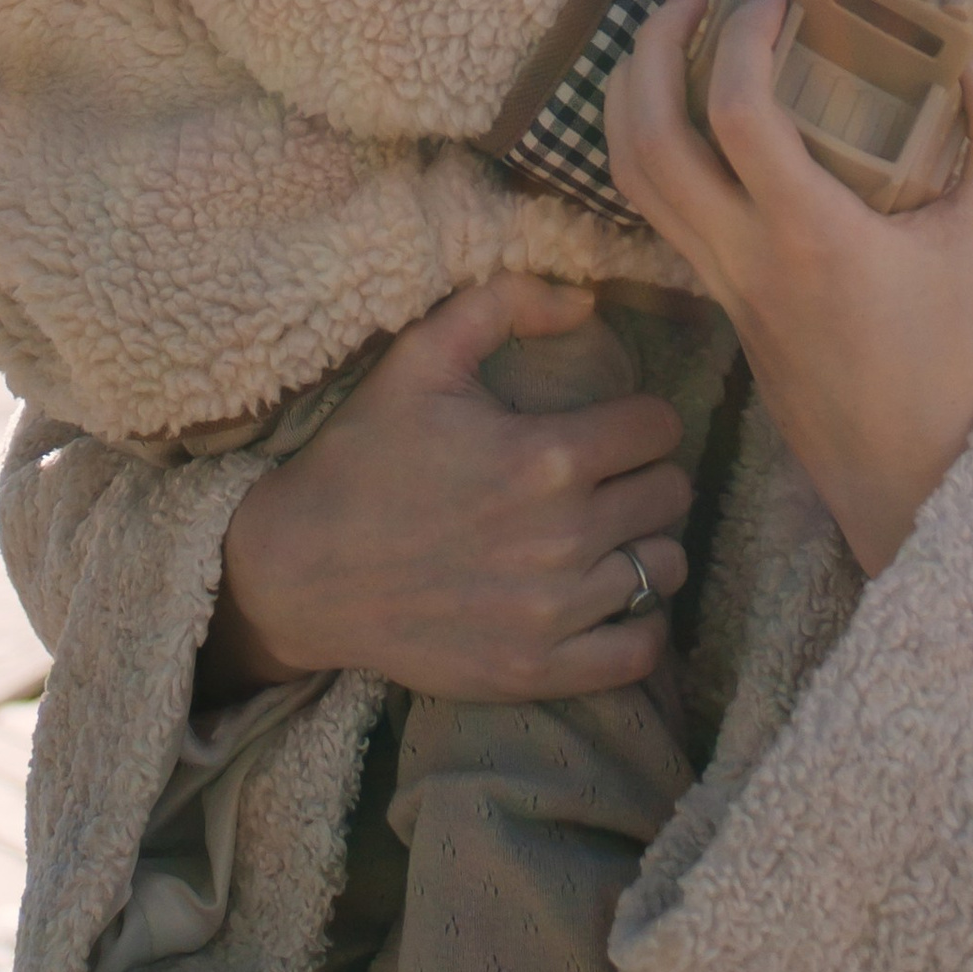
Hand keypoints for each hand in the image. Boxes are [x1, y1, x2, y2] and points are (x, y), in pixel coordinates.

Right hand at [202, 276, 691, 702]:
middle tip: (611, 477)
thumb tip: (587, 300)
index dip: (643, 417)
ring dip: (644, 545)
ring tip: (610, 534)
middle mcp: (563, 537)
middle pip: (670, 495)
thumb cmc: (364, 455)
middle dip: (647, 476)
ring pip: (662, 568)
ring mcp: (552, 613)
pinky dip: (639, 624)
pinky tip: (610, 599)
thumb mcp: (421, 356)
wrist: (302, 570)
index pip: (659, 427)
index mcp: (547, 457)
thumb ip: (506, 303)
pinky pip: (639, 652)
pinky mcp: (535, 671)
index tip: (618, 425)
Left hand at [607, 0, 972, 576]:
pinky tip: (687, 113)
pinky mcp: (715, 299)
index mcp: (808, 235)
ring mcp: (718, 281)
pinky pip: (653, 211)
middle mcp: (744, 255)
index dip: (744, 37)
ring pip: (631, 177)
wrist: (910, 477)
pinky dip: (648, 146)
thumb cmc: (951, 362)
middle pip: (647, 139)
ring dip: (632, 93)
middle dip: (652, 49)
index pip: (739, 115)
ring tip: (672, 36)